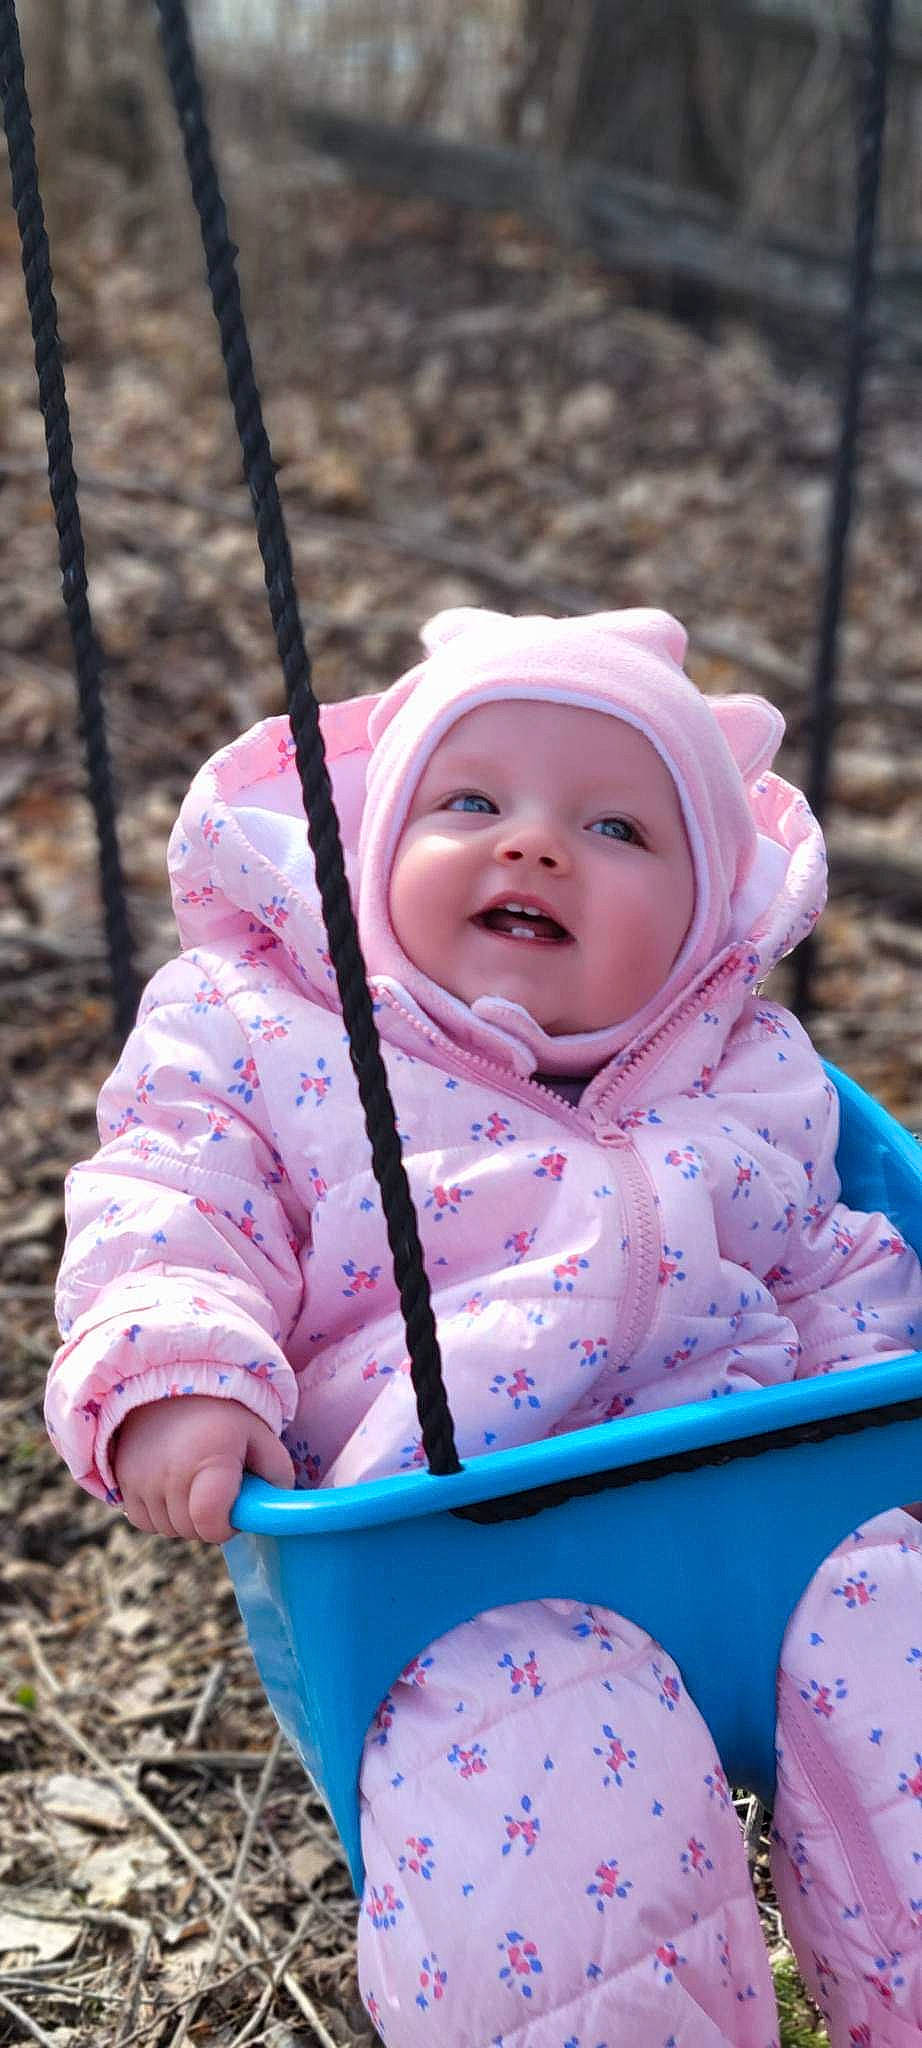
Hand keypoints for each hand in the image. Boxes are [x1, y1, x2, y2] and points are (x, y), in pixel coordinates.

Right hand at [112, 1395, 295, 1542]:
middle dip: (209, 1520)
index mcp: (212, 1459)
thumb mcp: (259, 1435)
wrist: (169, 1385)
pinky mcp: (122, 1480)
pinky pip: (143, 1521)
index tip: (233, 1510)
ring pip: (168, 1529)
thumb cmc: (222, 1415)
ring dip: (184, 1518)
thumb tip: (275, 1510)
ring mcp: (141, 1478)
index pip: (211, 1522)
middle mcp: (172, 1472)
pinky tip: (171, 1487)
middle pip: (191, 1530)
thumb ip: (277, 1474)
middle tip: (217, 1491)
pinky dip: (160, 1514)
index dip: (226, 1526)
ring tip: (194, 1484)